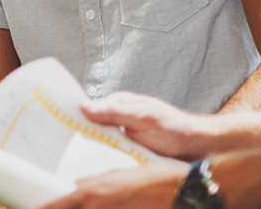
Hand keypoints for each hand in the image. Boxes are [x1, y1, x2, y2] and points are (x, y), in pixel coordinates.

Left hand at [35, 164, 184, 208]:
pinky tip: (103, 208)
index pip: (54, 207)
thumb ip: (93, 182)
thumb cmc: (150, 180)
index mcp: (89, 194)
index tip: (30, 208)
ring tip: (89, 205)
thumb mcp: (116, 174)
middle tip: (50, 206)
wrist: (178, 192)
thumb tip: (76, 184)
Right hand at [81, 92, 210, 160]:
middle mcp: (118, 115)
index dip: (75, 116)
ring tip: (106, 150)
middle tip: (86, 141)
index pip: (88, 107)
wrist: (197, 146)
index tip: (64, 123)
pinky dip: (111, 155)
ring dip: (101, 147)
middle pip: (92, 124)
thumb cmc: (175, 129)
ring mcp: (122, 131)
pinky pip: (111, 151)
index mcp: (118, 102)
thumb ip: (115, 112)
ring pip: (100, 140)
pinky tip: (114, 158)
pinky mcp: (128, 146)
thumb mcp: (143, 118)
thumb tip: (85, 106)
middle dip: (88, 134)